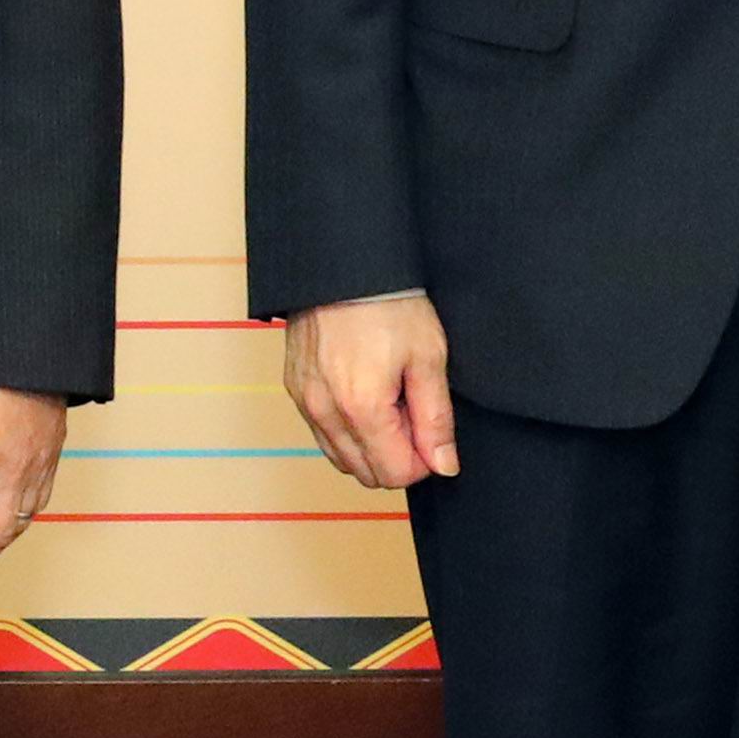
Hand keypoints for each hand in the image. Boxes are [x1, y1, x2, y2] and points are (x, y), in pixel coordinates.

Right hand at [279, 290, 461, 490]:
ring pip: (342, 458)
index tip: (432, 429)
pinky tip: (364, 395)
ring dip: (371, 446)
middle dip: (397, 455)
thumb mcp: (428, 358)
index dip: (424, 461)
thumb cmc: (389, 302)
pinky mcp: (295, 388)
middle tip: (412, 411)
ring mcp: (305, 402)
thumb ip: (436, 419)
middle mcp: (326, 412)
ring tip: (389, 401)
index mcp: (362, 408)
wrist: (343, 263)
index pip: (396, 474)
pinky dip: (347, 430)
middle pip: (367, 473)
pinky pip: (322, 433)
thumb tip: (444, 465)